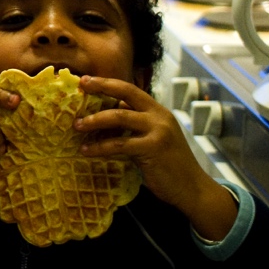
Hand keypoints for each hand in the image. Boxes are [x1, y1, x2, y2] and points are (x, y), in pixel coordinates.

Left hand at [73, 75, 236, 238]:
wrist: (192, 188)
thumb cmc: (170, 165)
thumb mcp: (154, 138)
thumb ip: (136, 125)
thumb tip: (109, 114)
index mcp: (159, 111)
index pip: (131, 90)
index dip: (108, 83)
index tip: (87, 80)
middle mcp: (160, 116)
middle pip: (126, 93)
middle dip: (101, 87)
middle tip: (80, 90)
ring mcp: (158, 131)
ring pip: (119, 117)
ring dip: (94, 120)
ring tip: (76, 126)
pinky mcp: (153, 148)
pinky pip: (119, 144)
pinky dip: (100, 147)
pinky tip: (86, 150)